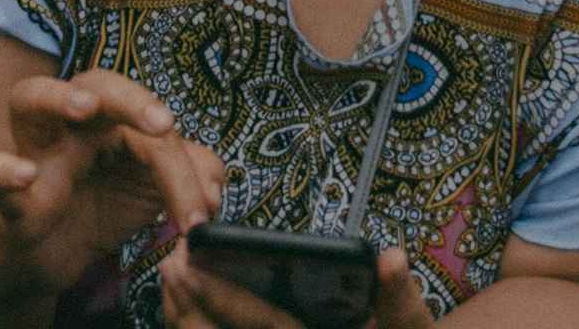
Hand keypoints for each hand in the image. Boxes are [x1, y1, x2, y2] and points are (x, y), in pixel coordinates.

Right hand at [0, 70, 223, 298]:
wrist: (47, 259)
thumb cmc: (100, 208)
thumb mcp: (150, 194)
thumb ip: (187, 180)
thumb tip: (215, 188)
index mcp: (112, 121)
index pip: (152, 125)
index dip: (183, 168)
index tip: (202, 213)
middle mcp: (71, 124)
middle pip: (96, 82)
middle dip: (131, 98)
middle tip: (164, 125)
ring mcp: (34, 151)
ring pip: (27, 98)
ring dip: (55, 96)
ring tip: (84, 108)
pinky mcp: (5, 193)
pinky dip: (2, 169)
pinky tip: (25, 176)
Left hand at [163, 238, 431, 328]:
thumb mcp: (409, 326)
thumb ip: (400, 298)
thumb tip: (391, 257)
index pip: (266, 326)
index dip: (225, 298)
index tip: (192, 264)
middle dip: (190, 308)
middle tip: (170, 262)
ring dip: (185, 318)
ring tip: (171, 274)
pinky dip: (194, 327)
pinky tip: (185, 302)